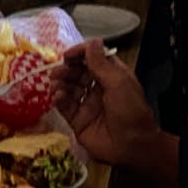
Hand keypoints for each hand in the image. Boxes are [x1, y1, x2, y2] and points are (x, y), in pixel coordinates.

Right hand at [54, 39, 158, 168]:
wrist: (132, 146)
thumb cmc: (130, 110)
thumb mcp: (118, 82)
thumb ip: (101, 63)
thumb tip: (93, 40)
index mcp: (111, 76)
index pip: (93, 59)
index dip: (80, 54)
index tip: (68, 55)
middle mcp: (98, 88)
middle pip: (78, 73)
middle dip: (67, 69)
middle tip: (56, 71)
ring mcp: (88, 105)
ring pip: (70, 89)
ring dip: (61, 83)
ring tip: (54, 83)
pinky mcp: (79, 121)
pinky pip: (66, 107)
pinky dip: (59, 100)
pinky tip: (57, 97)